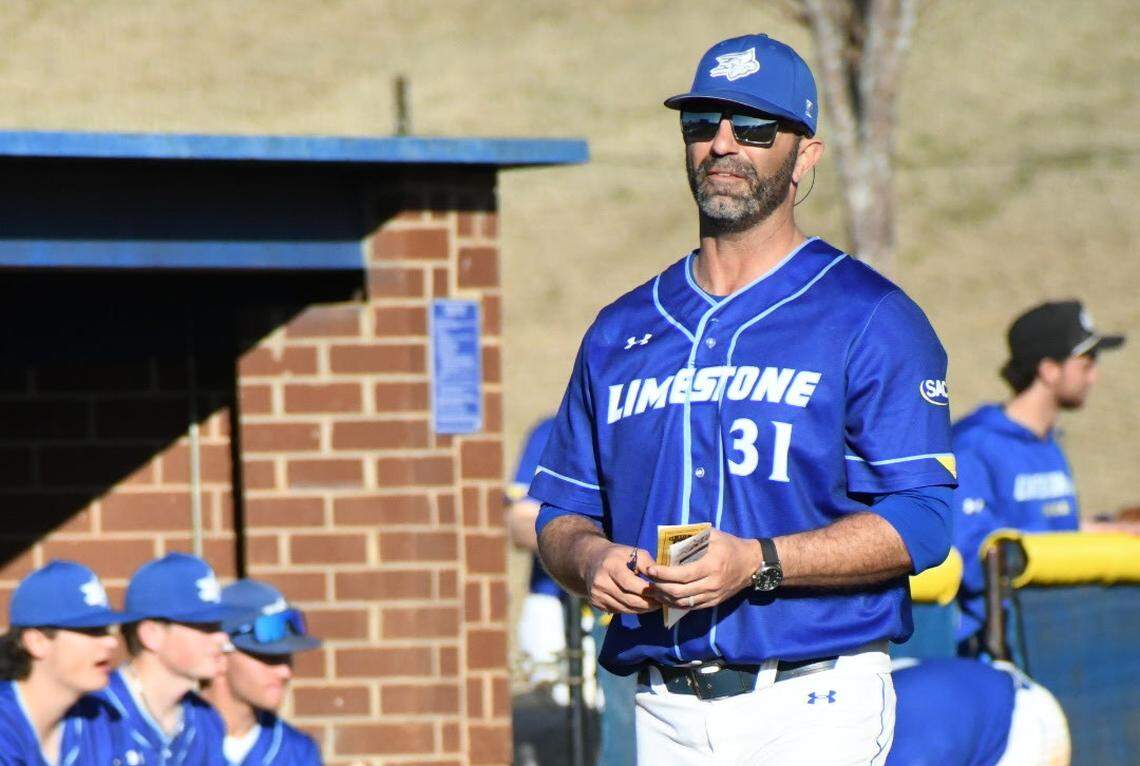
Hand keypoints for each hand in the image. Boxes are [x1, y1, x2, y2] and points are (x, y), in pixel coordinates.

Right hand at [581, 543, 658, 613]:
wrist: (590, 560)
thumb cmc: (617, 555)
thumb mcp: (633, 552)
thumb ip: (648, 564)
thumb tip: (662, 580)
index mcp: (610, 566)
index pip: (631, 584)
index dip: (648, 591)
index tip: (662, 592)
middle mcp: (600, 582)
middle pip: (629, 600)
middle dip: (648, 603)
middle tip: (661, 602)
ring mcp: (596, 595)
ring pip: (625, 608)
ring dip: (641, 609)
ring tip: (654, 605)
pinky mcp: (596, 603)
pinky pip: (618, 611)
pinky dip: (631, 610)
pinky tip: (640, 605)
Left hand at [645, 529, 761, 609]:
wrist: (752, 563)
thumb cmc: (731, 546)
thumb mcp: (714, 535)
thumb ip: (693, 536)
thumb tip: (671, 537)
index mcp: (711, 566)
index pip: (682, 575)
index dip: (664, 574)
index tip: (651, 570)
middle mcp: (712, 583)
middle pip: (680, 592)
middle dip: (660, 587)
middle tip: (648, 581)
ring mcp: (713, 595)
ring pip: (683, 602)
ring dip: (665, 598)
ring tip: (653, 590)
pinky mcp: (714, 602)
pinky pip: (691, 607)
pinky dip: (676, 604)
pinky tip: (666, 597)